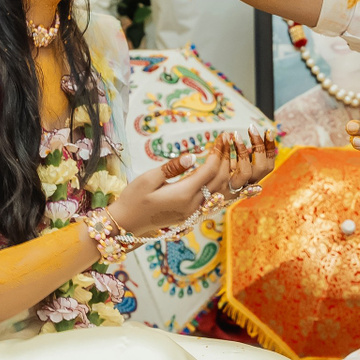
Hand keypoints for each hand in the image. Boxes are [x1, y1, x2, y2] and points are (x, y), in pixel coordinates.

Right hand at [106, 131, 276, 235]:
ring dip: (229, 171)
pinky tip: (229, 175)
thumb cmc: (133, 198)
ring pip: (221, 191)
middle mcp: (193, 205)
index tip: (222, 136)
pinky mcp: (192, 215)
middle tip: (230, 139)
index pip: (209, 170)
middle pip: (220, 180)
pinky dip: (224, 185)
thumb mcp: (148, 179)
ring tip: (232, 154)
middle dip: (227, 158)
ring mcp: (194, 212)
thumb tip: (192, 156)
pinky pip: (214, 199)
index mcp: (183, 195)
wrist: (126, 224)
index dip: (218, 152)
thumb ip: (171, 168)